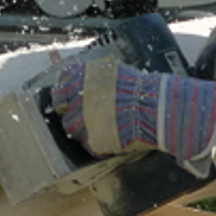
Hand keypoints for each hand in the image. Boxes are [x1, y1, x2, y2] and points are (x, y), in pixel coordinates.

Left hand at [51, 58, 215, 160]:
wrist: (155, 108)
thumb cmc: (139, 88)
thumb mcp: (113, 71)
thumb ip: (95, 76)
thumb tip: (86, 76)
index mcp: (81, 80)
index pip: (60, 87)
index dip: (63, 94)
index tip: (67, 98)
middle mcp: (77, 100)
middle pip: (62, 110)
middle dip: (70, 112)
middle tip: (84, 115)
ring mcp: (83, 122)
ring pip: (71, 128)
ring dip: (81, 128)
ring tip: (98, 127)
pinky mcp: (92, 141)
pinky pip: (87, 143)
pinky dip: (94, 141)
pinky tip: (107, 136)